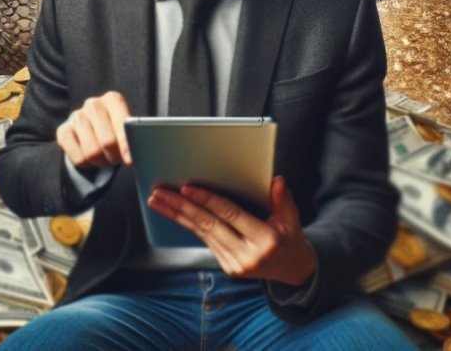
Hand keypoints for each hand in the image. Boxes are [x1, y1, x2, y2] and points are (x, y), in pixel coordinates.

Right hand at [56, 91, 131, 169]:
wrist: (93, 131)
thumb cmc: (116, 131)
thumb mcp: (128, 129)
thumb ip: (133, 136)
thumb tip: (133, 155)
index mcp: (113, 99)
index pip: (122, 124)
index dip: (126, 145)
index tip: (130, 160)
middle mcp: (93, 104)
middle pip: (107, 141)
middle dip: (114, 156)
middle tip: (116, 159)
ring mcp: (76, 116)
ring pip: (92, 152)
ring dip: (101, 162)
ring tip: (105, 158)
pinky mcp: (63, 131)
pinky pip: (78, 158)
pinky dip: (87, 164)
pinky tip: (89, 157)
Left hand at [147, 176, 316, 286]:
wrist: (293, 271)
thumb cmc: (290, 239)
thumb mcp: (292, 219)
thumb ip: (283, 199)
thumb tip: (275, 179)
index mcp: (265, 240)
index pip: (230, 215)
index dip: (208, 200)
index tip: (187, 187)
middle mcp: (247, 255)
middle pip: (208, 225)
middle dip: (181, 207)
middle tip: (159, 193)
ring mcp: (235, 264)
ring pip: (201, 233)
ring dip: (177, 216)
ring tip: (157, 201)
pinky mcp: (227, 267)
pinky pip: (205, 240)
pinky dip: (189, 225)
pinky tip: (174, 212)